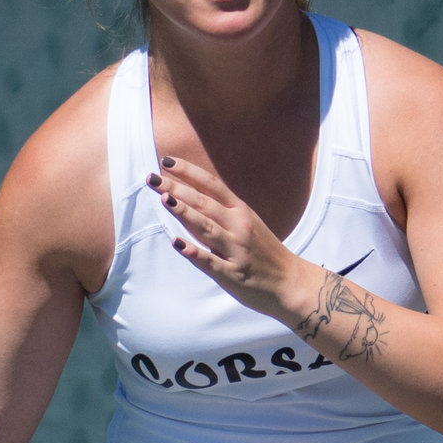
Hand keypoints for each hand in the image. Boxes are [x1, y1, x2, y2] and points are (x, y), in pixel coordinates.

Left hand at [151, 157, 314, 318]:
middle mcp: (238, 226)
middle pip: (204, 203)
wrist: (291, 282)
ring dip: (184, 212)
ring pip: (207, 227)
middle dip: (176, 188)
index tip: (167, 161)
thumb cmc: (264, 252)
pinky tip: (177, 243)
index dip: (189, 172)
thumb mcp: (247, 223)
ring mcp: (236, 250)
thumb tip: (189, 197)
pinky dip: (194, 252)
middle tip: (152, 177)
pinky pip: (211, 262)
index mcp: (241, 211)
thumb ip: (222, 211)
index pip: (211, 185)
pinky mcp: (234, 274)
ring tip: (164, 198)